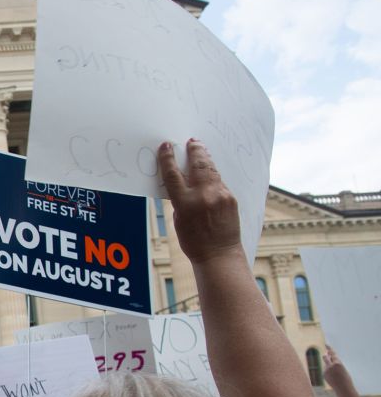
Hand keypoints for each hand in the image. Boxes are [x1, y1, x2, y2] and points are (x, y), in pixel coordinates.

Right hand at [158, 140, 243, 264]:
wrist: (219, 254)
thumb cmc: (194, 242)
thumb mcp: (179, 220)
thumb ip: (180, 200)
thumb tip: (183, 183)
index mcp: (184, 203)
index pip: (173, 175)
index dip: (167, 159)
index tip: (166, 146)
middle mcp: (203, 196)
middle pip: (197, 165)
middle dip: (194, 151)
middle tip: (191, 142)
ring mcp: (220, 196)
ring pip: (211, 170)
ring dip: (205, 158)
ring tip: (201, 149)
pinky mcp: (231, 198)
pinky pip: (220, 182)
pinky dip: (213, 175)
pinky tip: (210, 172)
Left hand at [323, 346, 352, 390]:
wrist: (343, 388)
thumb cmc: (346, 378)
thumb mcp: (343, 369)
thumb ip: (336, 364)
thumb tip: (330, 360)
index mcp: (338, 363)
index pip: (332, 354)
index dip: (329, 349)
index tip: (326, 345)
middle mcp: (331, 366)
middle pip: (325, 357)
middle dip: (326, 355)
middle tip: (326, 354)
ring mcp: (326, 370)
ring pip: (326, 365)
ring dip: (329, 366)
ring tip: (336, 373)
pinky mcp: (324, 374)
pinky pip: (326, 371)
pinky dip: (329, 372)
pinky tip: (334, 377)